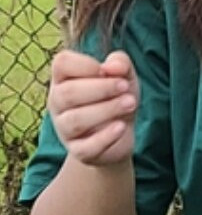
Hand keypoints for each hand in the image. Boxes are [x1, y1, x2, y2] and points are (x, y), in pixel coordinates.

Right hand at [47, 49, 139, 165]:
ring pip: (75, 120)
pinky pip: (85, 148)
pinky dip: (105, 137)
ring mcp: (65, 130)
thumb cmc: (117, 96)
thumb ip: (120, 63)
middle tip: (125, 87)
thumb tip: (113, 67)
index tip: (106, 70)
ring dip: (107, 109)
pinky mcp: (79, 151)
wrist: (121, 132)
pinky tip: (121, 127)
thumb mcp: (124, 75)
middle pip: (67, 93)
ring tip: (131, 103)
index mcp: (64, 79)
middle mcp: (58, 103)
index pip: (61, 64)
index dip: (85, 64)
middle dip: (102, 88)